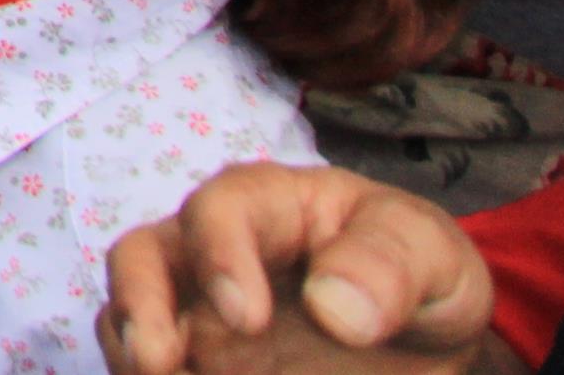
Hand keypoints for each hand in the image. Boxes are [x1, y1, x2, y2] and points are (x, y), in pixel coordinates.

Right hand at [99, 163, 497, 374]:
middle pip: (142, 256)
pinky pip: (156, 367)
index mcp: (271, 205)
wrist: (421, 340)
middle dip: (139, 304)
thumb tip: (332, 305)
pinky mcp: (199, 359)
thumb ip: (390, 264)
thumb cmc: (421, 277)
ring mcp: (197, 310)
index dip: (220, 257)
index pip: (222, 209)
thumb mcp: (435, 258)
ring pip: (129, 317)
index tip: (248, 320)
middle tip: (157, 364)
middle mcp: (214, 250)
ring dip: (131, 351)